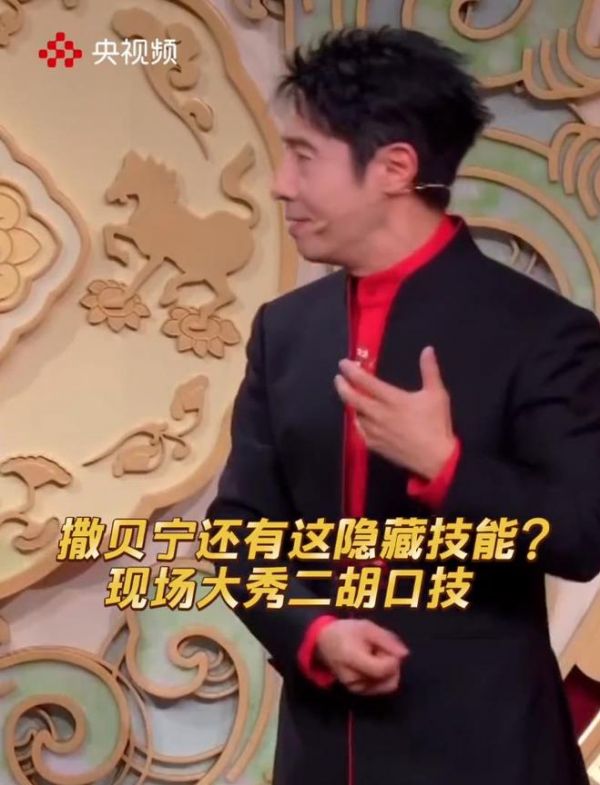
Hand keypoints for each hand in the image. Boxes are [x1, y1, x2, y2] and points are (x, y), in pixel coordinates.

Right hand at [316, 619, 408, 695]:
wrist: (324, 642)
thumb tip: (405, 655)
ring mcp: (356, 689)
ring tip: (376, 655)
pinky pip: (380, 687)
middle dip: (392, 665)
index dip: (393, 659)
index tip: (390, 647)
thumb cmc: (346, 631)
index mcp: (353, 660)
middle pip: (389, 680)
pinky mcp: (358, 692)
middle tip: (381, 649)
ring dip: (388, 671)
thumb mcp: (367, 627)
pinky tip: (373, 663)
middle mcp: (354, 680)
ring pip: (387, 685)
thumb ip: (387, 640)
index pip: (383, 670)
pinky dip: (382, 676)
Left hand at [334, 346, 456, 479]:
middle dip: (342, 386)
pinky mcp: (374, 445)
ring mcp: (374, 431)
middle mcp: (378, 414)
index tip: (343, 364)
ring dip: (350, 404)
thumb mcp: (437, 394)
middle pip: (352, 398)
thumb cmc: (436, 424)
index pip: (365, 382)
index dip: (351, 371)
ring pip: (355, 414)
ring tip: (350, 396)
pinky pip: (359, 431)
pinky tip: (359, 419)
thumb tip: (427, 349)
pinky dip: (357, 422)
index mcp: (392, 399)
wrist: (435, 458)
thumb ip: (430, 370)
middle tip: (338, 378)